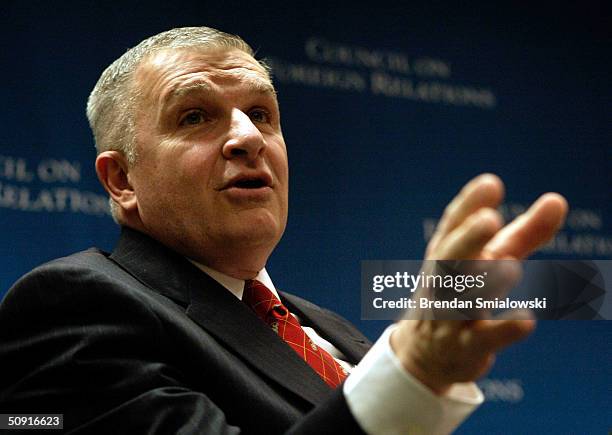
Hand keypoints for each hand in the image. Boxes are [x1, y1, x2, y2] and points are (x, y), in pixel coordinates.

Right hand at [390, 173, 567, 393]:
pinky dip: (502, 330)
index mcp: (447, 255)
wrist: (423, 355)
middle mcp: (444, 283)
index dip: (468, 205)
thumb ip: (525, 233)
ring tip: (509, 266)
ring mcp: (451, 317)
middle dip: (467, 241)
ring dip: (482, 284)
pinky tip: (526, 319)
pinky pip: (482, 340)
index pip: (452, 227)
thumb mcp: (492, 262)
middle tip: (489, 219)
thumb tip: (557, 199)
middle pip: (449, 261)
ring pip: (461, 300)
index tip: (491, 184)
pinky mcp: (467, 349)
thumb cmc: (464, 294)